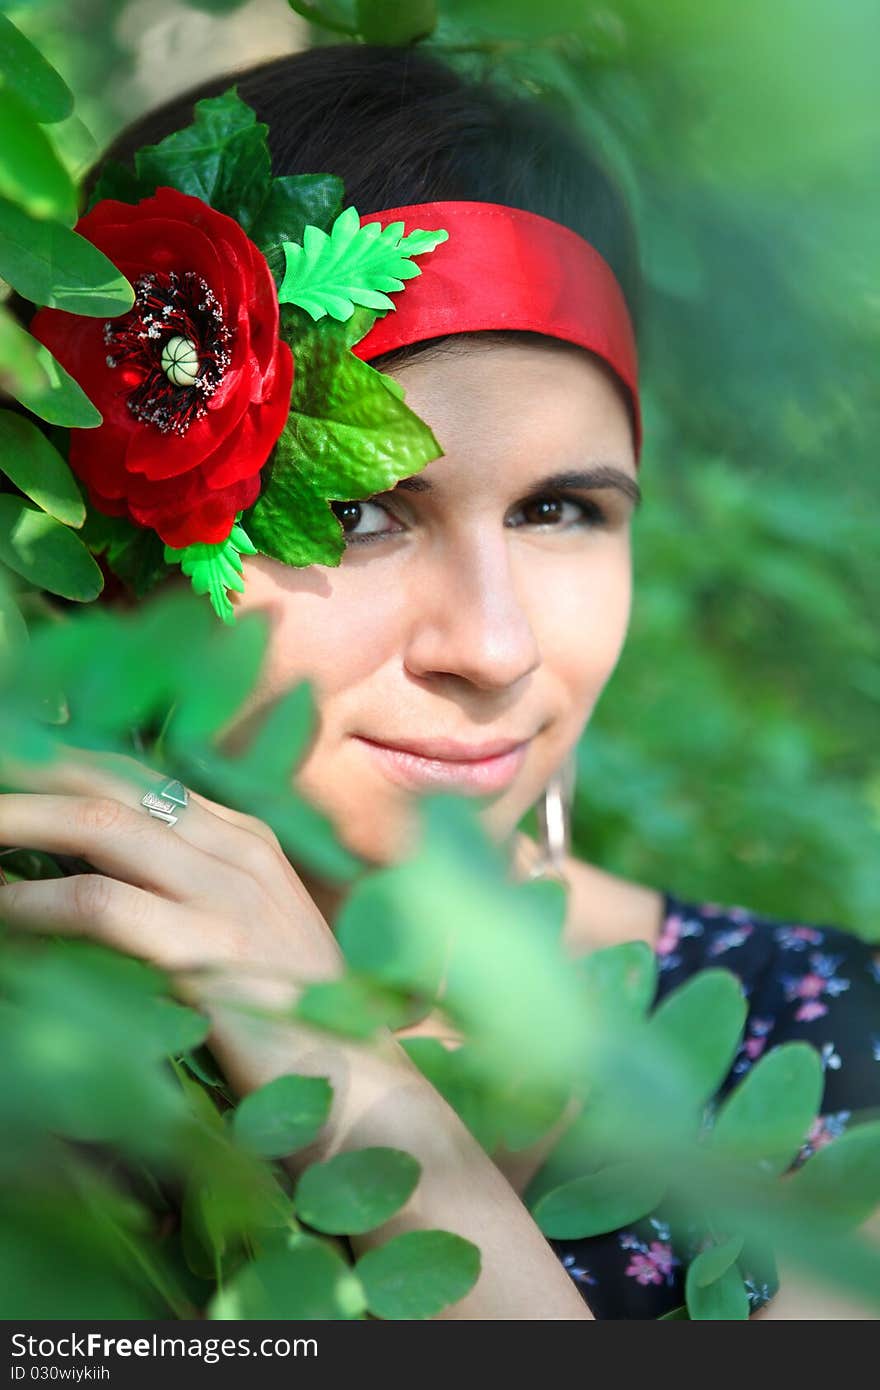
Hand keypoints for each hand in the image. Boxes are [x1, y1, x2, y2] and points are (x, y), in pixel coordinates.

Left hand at [0, 743, 343, 1012]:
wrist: (361, 1086)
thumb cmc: (296, 1021)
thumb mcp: (250, 932)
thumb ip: (192, 890)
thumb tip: (100, 873)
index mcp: (246, 838)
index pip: (139, 776)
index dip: (66, 764)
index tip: (13, 765)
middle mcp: (238, 850)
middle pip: (112, 787)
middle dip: (31, 776)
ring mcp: (228, 896)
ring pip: (101, 827)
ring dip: (21, 822)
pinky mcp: (210, 951)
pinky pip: (102, 906)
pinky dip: (37, 902)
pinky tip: (3, 908)